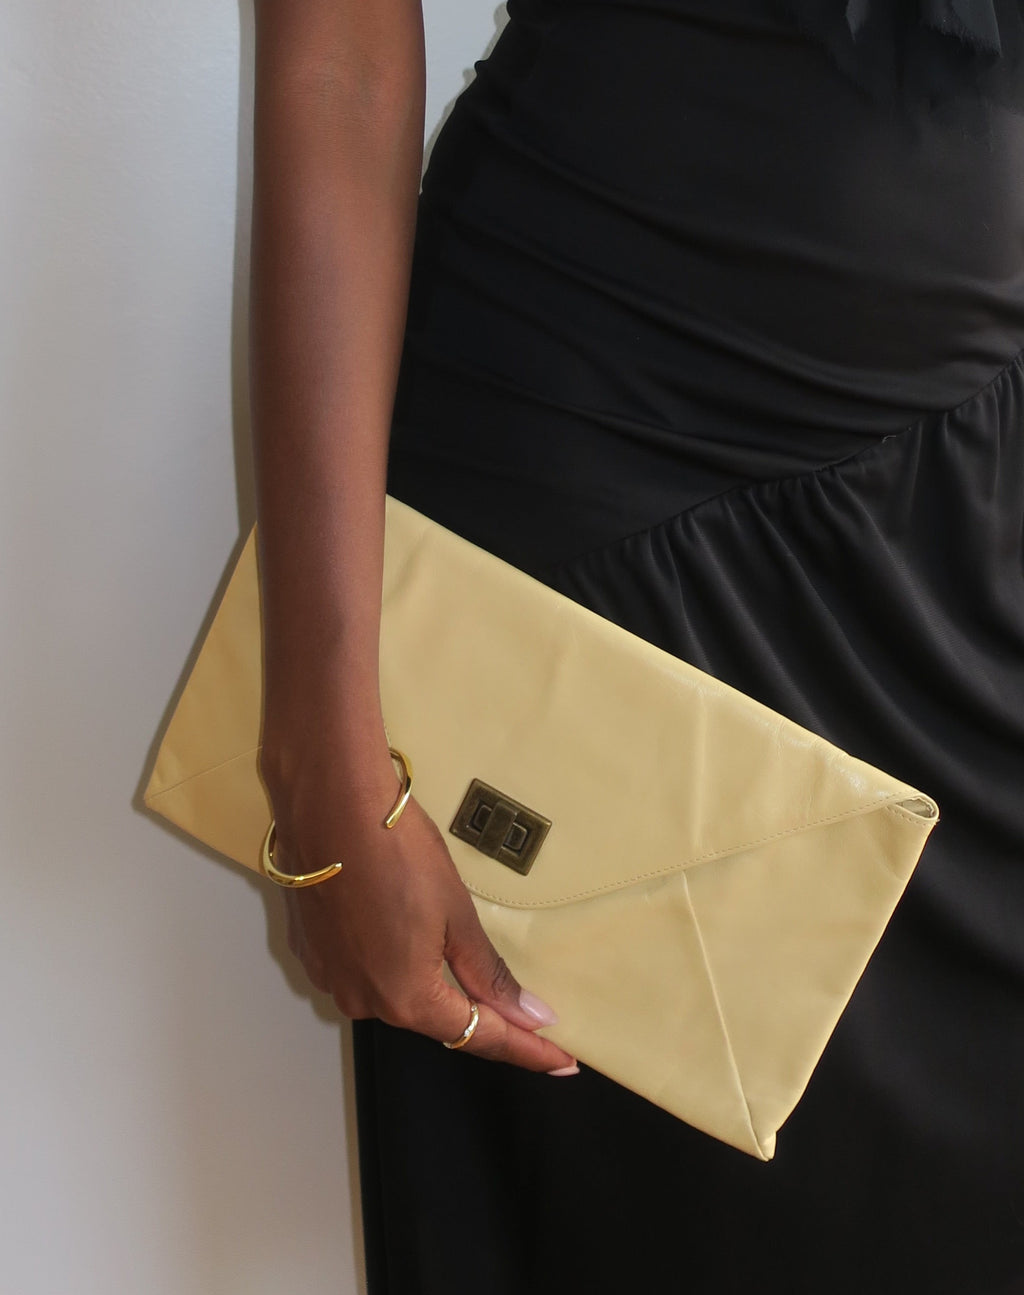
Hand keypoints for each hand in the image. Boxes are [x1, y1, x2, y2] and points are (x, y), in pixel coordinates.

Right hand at [274, 785, 578, 1074]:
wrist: (327, 805)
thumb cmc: (397, 852)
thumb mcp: (456, 914)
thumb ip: (488, 974)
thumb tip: (529, 1016)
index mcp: (407, 999)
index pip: (480, 1038)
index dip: (526, 1049)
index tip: (561, 1059)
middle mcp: (364, 1001)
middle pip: (434, 1018)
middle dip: (477, 1011)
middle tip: (524, 1007)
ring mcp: (331, 979)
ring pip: (395, 991)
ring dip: (425, 979)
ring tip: (447, 949)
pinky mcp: (312, 952)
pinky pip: (363, 968)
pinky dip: (386, 956)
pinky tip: (397, 924)